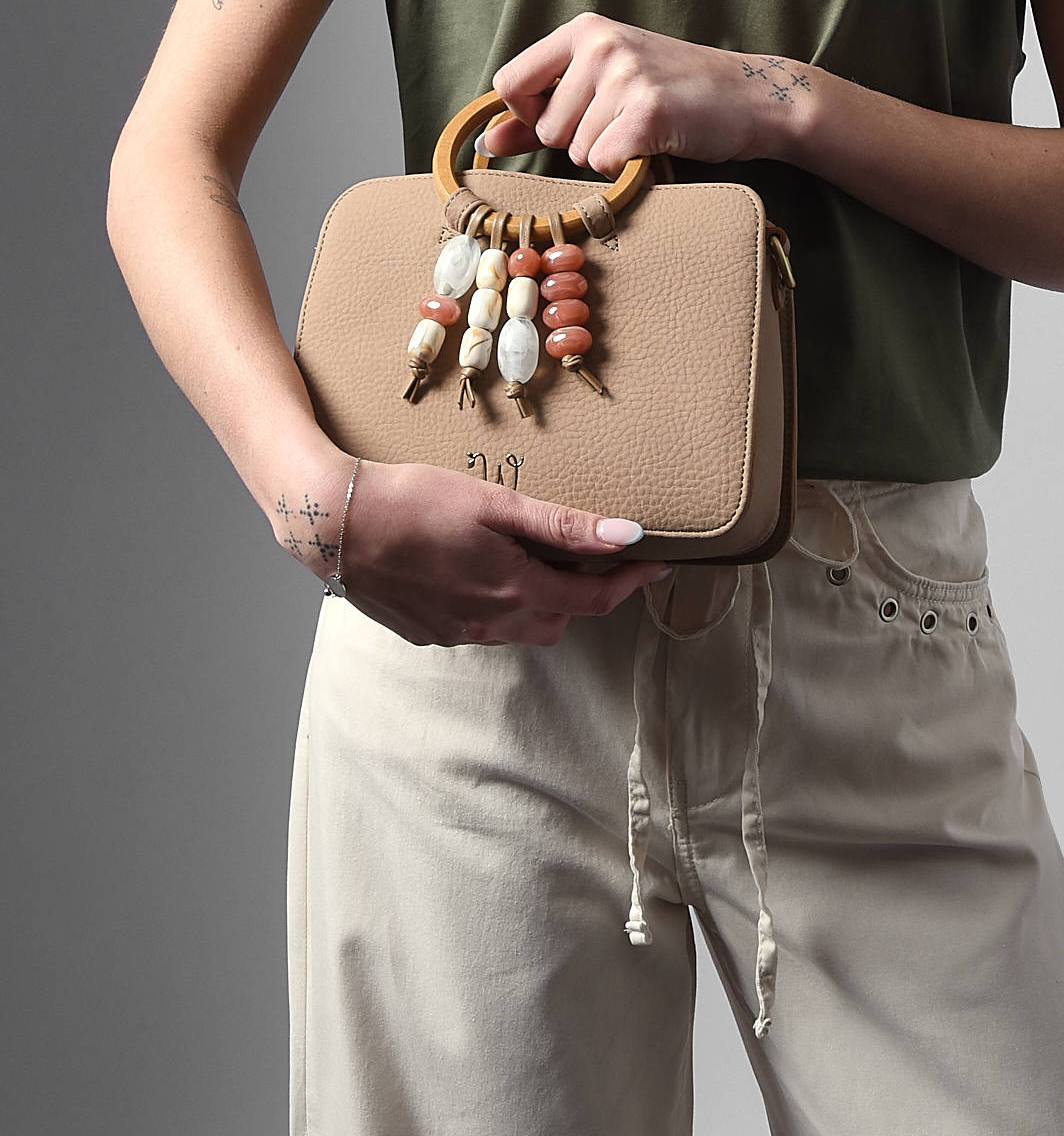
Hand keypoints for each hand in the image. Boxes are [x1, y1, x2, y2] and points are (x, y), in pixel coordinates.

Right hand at [274, 444, 670, 647]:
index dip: (632, 584)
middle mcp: (490, 623)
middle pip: (560, 621)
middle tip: (589, 556)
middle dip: (584, 594)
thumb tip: (627, 535)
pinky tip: (477, 571)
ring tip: (532, 559)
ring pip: (521, 629)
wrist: (335, 524)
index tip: (656, 565)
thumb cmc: (415, 500)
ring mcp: (456, 634)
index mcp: (514, 589)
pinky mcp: (429, 634)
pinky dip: (497, 605)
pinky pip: (481, 629)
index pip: (594, 600)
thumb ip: (564, 526)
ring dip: (540, 602)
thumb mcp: (495, 504)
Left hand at [484, 12, 797, 177]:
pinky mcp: (648, 111)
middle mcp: (601, 45)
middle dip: (580, 142)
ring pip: (577, 152)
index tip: (565, 119)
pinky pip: (606, 163)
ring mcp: (625, 76)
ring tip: (647, 129)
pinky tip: (657, 143)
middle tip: (627, 121)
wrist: (752, 98)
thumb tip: (486, 143)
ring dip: (609, 156)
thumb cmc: (677, 93)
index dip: (528, 116)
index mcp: (584, 29)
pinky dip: (629, 168)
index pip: (510, 83)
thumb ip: (540, 112)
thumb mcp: (605, 85)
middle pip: (546, 129)